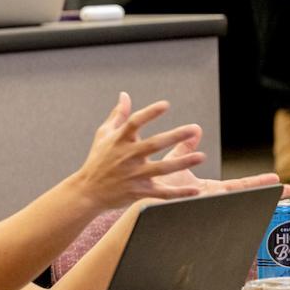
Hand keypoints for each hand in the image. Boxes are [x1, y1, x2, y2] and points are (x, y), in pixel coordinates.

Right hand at [72, 92, 205, 209]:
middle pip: (154, 144)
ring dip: (182, 163)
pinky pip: (162, 193)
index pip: (134, 123)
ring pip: (161, 168)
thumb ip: (117, 115)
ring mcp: (134, 175)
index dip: (149, 113)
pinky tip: (195, 190)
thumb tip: (125, 95)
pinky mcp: (139, 191)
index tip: (165, 105)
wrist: (88, 191)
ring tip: (201, 156)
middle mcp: (127, 156)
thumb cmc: (97, 160)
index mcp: (119, 140)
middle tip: (193, 128)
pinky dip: (179, 193)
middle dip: (174, 136)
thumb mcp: (103, 135)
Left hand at [155, 133, 289, 198]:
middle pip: (242, 196)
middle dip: (265, 194)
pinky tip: (237, 208)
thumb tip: (196, 129)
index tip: (279, 180)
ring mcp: (199, 206)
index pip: (238, 186)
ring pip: (228, 203)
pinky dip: (221, 208)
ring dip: (249, 200)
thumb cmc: (154, 184)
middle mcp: (208, 200)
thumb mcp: (174, 162)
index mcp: (208, 191)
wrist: (135, 197)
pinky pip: (206, 209)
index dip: (258, 183)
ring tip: (272, 197)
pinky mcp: (187, 208)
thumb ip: (184, 148)